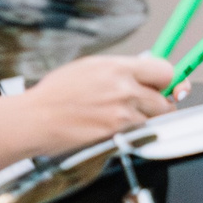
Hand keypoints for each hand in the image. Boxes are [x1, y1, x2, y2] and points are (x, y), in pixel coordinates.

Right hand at [17, 54, 177, 155]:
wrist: (35, 119)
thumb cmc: (57, 94)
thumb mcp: (89, 67)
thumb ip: (121, 70)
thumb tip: (147, 73)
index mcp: (117, 68)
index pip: (165, 71)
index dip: (167, 80)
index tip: (165, 85)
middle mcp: (124, 89)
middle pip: (165, 100)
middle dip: (159, 104)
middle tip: (144, 106)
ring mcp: (122, 115)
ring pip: (155, 121)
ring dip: (146, 121)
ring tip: (120, 118)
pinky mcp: (118, 135)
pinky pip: (140, 135)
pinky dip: (134, 134)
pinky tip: (114, 129)